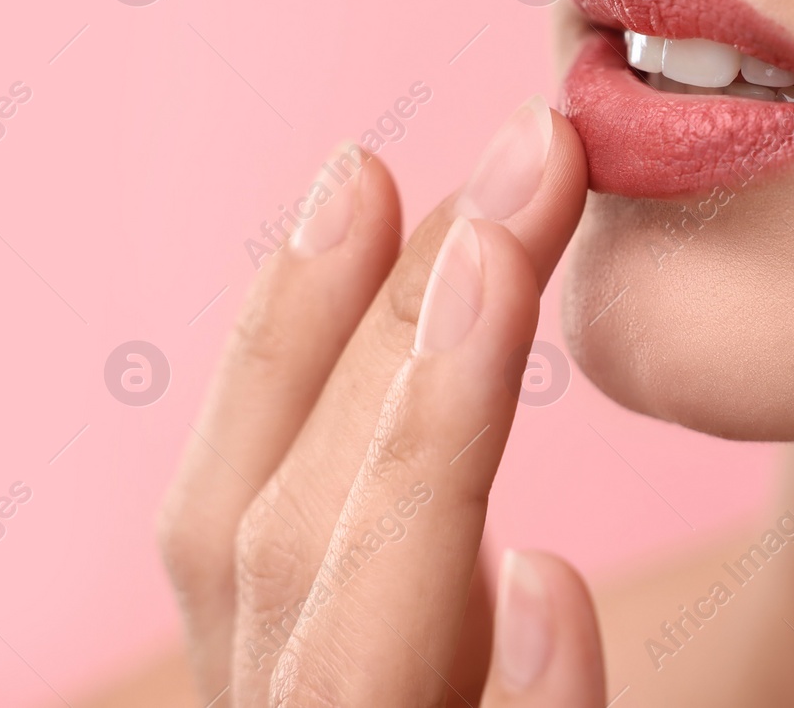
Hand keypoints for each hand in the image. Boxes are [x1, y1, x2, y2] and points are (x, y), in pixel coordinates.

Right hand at [157, 96, 604, 705]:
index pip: (241, 498)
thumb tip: (496, 494)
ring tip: (495, 263)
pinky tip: (552, 577)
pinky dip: (523, 693)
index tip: (362, 166)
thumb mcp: (440, 664)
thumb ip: (427, 573)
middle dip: (394, 323)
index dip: (285, 330)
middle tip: (532, 142)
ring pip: (352, 653)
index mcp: (280, 673)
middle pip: (290, 534)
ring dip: (418, 445)